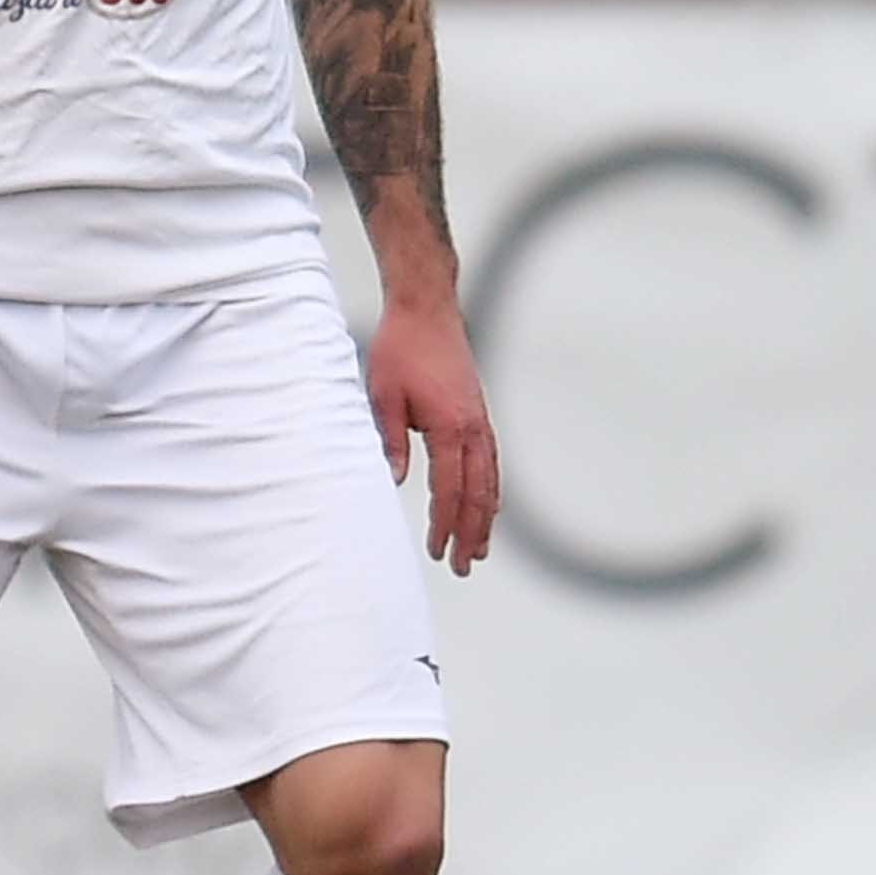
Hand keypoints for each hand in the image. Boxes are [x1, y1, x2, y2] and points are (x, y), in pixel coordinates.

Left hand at [365, 297, 500, 575]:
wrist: (426, 308)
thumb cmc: (400, 347)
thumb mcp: (383, 394)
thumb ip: (391, 439)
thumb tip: (396, 480)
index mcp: (449, 426)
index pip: (449, 490)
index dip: (444, 525)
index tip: (436, 551)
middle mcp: (473, 426)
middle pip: (478, 493)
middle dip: (471, 533)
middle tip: (463, 566)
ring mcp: (480, 419)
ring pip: (490, 479)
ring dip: (486, 518)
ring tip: (481, 549)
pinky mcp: (478, 412)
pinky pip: (491, 461)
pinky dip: (492, 489)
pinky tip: (489, 505)